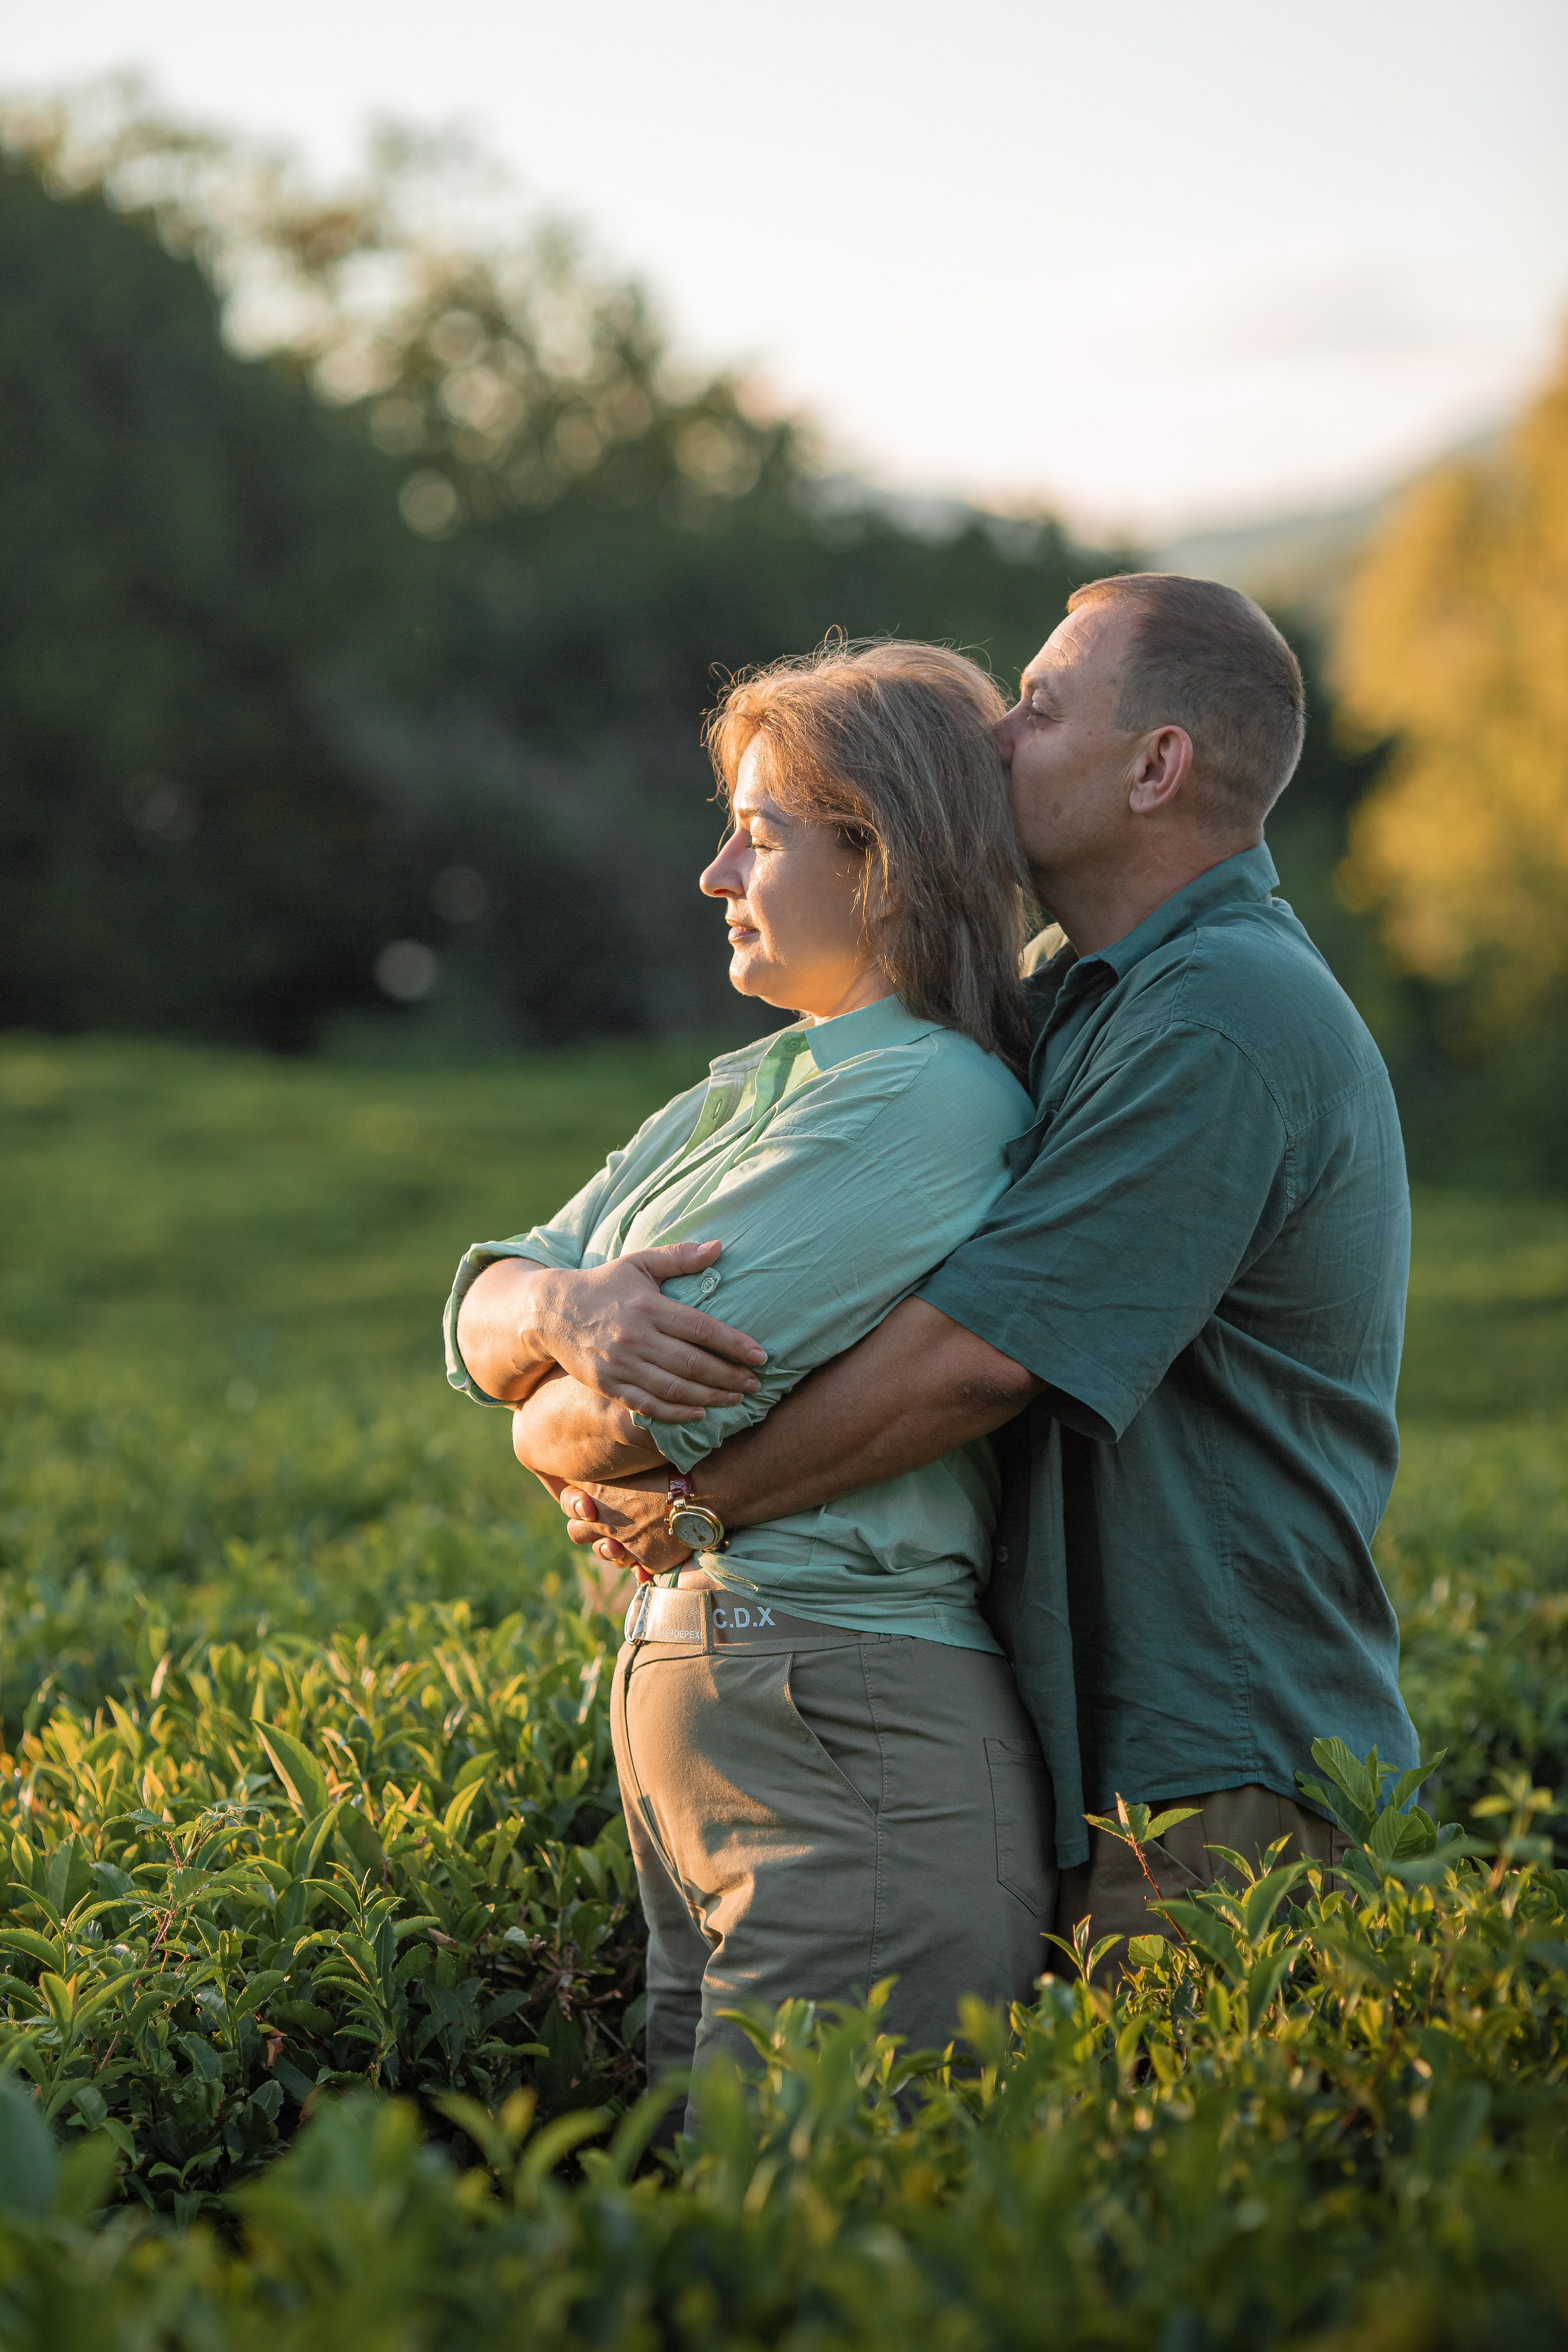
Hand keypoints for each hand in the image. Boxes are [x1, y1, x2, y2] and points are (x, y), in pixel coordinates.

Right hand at [469, 1241, 767, 1422]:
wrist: (551, 1312)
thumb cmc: (605, 1284)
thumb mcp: (639, 1263)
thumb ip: (679, 1257)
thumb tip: (720, 1247)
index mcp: (648, 1306)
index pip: (701, 1329)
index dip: (734, 1344)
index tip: (761, 1356)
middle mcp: (636, 1337)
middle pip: (692, 1363)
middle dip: (729, 1376)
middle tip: (756, 1383)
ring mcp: (620, 1365)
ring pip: (673, 1388)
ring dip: (710, 1397)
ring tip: (737, 1399)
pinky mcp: (608, 1385)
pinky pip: (647, 1405)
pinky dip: (675, 1413)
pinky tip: (699, 1414)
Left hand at [559, 1470, 692, 1576]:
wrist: (702, 1489)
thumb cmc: (669, 1466)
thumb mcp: (632, 1460)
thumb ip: (613, 1472)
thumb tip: (603, 1466)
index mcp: (598, 1490)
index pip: (570, 1503)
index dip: (577, 1504)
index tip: (590, 1502)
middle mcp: (605, 1519)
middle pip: (576, 1533)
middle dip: (589, 1530)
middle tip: (608, 1524)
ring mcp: (625, 1542)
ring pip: (605, 1554)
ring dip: (614, 1549)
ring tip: (631, 1538)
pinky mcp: (647, 1560)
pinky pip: (637, 1568)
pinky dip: (644, 1563)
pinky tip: (657, 1550)